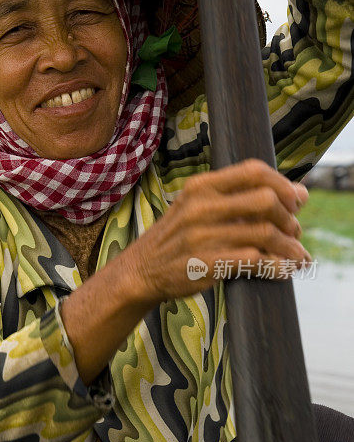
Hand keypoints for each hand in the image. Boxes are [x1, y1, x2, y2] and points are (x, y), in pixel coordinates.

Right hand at [128, 159, 310, 303]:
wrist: (140, 271)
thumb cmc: (177, 239)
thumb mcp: (197, 207)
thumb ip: (239, 198)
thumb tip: (299, 193)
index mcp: (201, 187)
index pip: (254, 170)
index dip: (283, 184)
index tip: (295, 201)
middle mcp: (201, 206)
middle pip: (266, 200)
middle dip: (289, 218)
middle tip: (293, 233)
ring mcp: (203, 235)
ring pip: (265, 233)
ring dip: (289, 247)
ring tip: (296, 256)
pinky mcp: (207, 263)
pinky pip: (255, 260)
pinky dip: (276, 266)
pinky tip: (282, 271)